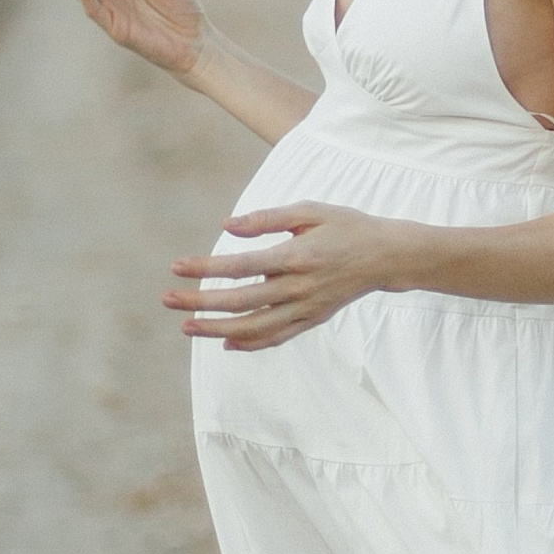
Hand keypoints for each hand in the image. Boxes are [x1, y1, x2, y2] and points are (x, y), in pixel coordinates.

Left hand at [169, 205, 388, 349]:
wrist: (387, 257)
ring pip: (254, 328)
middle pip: (239, 301)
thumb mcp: (310, 210)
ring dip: (217, 329)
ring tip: (187, 326)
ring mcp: (306, 308)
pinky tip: (225, 343)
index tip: (176, 267)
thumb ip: (267, 217)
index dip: (205, 268)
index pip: (240, 266)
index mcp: (296, 256)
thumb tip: (227, 226)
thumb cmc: (346, 226)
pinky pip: (277, 338)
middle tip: (166, 299)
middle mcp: (298, 288)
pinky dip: (250, 344)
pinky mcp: (312, 320)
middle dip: (199, 303)